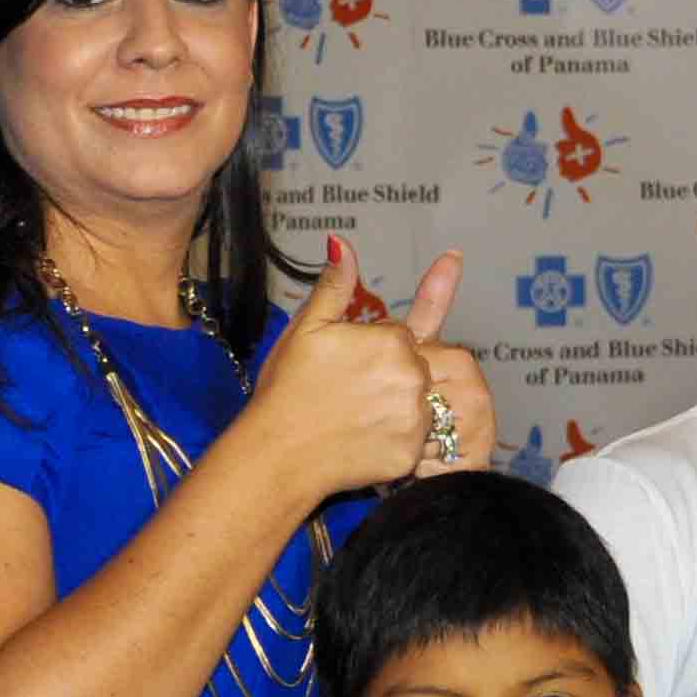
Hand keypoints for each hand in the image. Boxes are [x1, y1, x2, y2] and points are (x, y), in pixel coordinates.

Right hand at [247, 239, 494, 501]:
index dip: (373, 351)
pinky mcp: (410, 453)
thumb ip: (335, 284)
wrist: (277, 452)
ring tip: (353, 418)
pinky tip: (361, 441)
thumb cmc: (288, 388)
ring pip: (419, 405)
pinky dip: (393, 441)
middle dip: (390, 377)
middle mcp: (412, 377)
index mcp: (392, 341)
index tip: (346, 367)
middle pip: (416, 368)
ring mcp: (414, 418)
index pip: (401, 337)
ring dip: (396, 408)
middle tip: (347, 394)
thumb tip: (342, 243)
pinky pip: (414, 442)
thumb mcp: (308, 327)